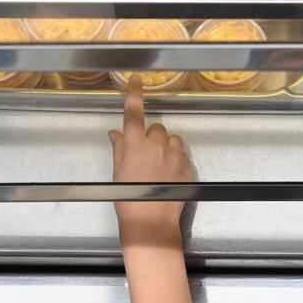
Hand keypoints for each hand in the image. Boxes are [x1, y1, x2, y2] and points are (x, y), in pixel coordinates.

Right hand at [109, 84, 192, 248]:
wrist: (151, 222)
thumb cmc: (129, 199)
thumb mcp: (118, 172)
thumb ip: (119, 148)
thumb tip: (116, 133)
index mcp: (135, 144)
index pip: (134, 112)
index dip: (135, 93)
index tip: (137, 80)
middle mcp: (156, 145)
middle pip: (156, 128)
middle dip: (151, 137)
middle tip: (145, 155)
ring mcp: (174, 155)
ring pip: (172, 140)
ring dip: (166, 147)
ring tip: (158, 167)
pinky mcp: (187, 166)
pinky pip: (182, 155)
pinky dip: (175, 160)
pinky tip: (168, 176)